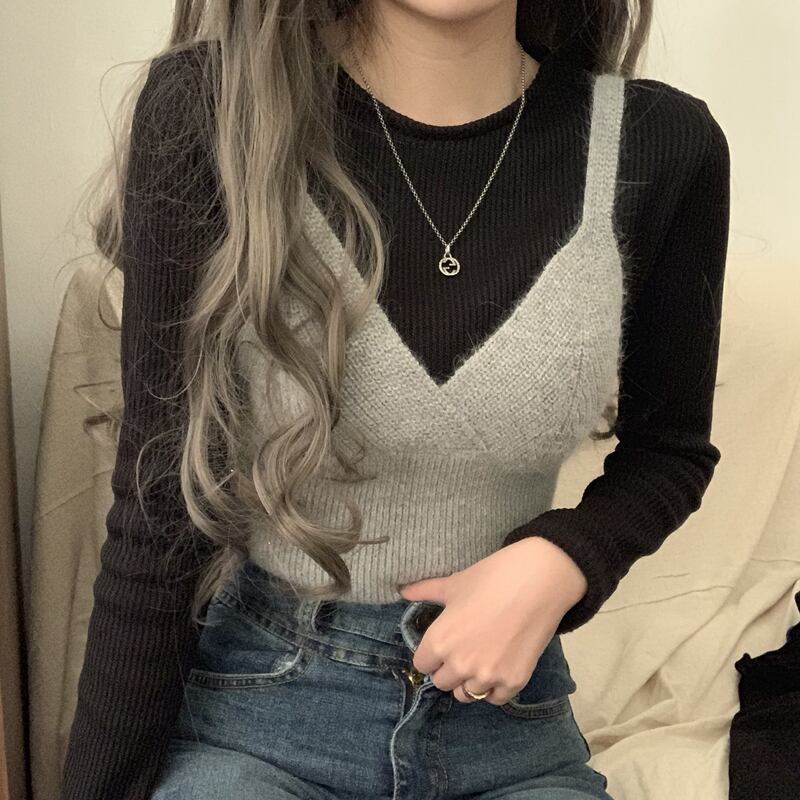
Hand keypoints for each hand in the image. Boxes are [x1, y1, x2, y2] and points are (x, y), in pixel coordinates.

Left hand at [397, 536, 587, 704]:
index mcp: (440, 641)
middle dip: (449, 668)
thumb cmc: (491, 578)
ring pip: (467, 694)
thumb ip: (424, 591)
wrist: (539, 581)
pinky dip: (493, 688)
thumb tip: (402, 590)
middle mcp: (460, 665)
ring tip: (482, 658)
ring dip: (470, 681)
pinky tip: (499, 666)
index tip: (444, 643)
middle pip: (442, 682)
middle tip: (465, 648)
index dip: (431, 654)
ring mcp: (487, 676)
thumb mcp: (453, 584)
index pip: (422, 664)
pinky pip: (493, 698)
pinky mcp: (513, 682)